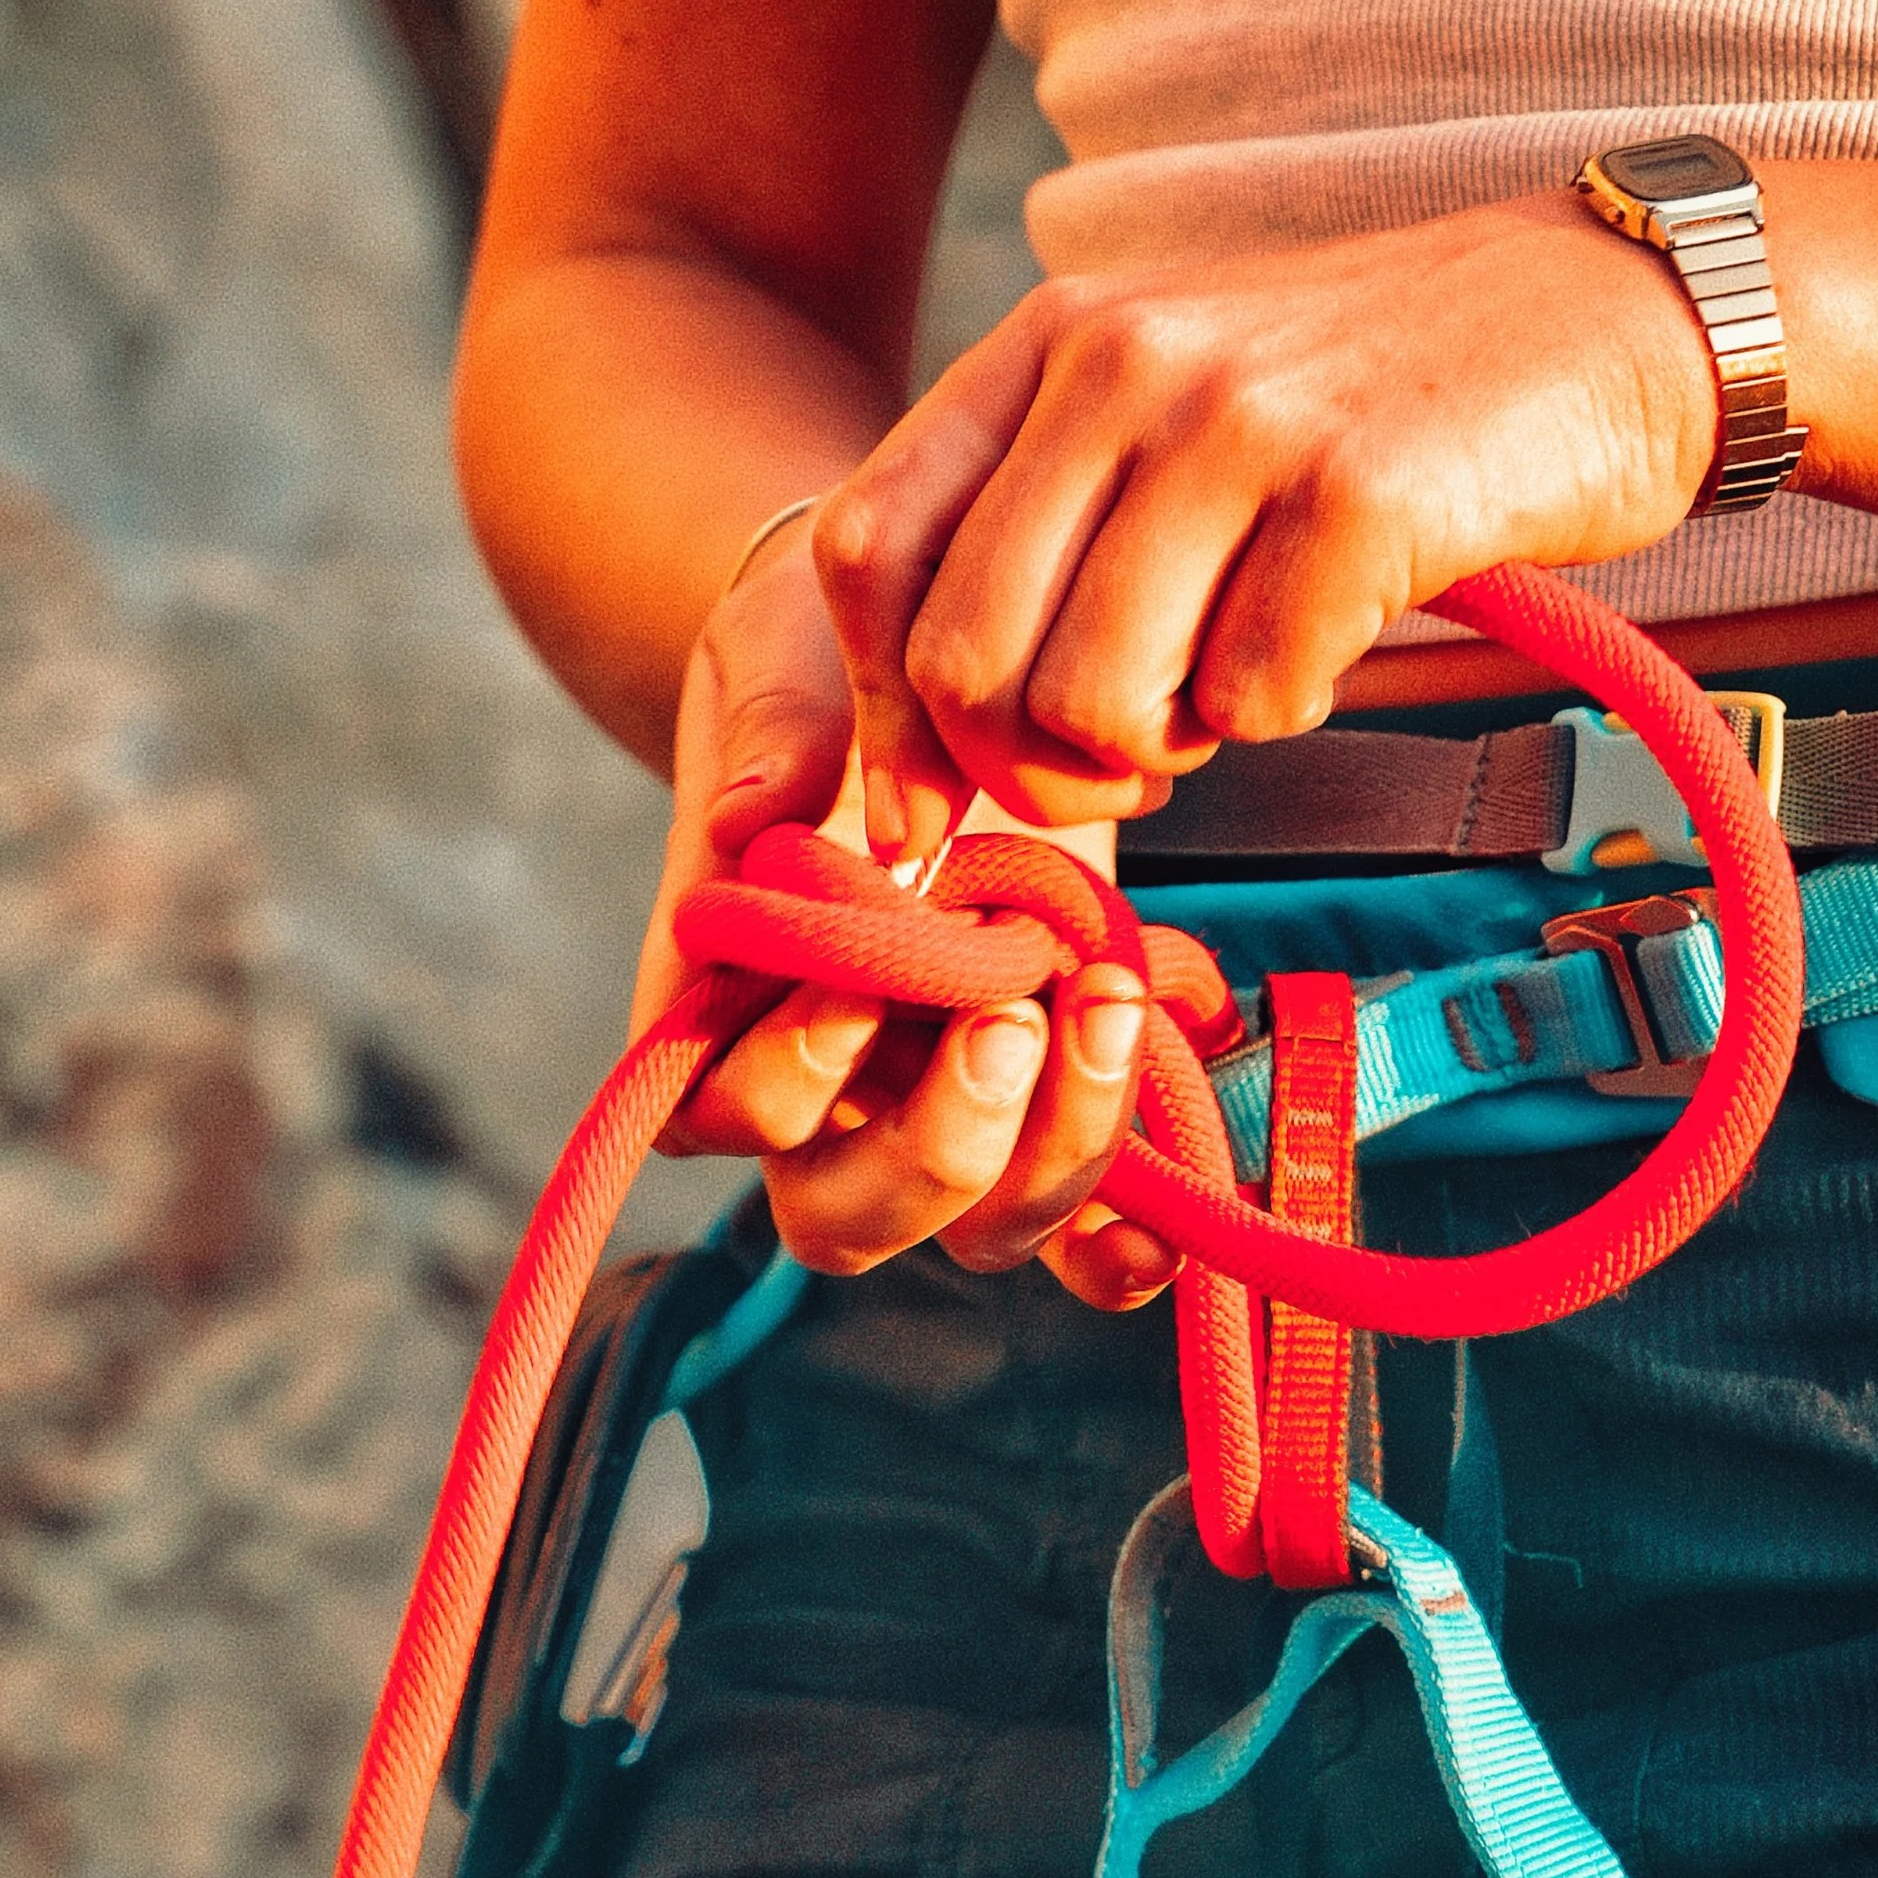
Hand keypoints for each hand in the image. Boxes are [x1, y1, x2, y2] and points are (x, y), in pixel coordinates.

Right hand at [627, 516, 1179, 1304]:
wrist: (934, 639)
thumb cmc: (821, 654)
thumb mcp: (782, 660)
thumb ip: (771, 736)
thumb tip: (746, 817)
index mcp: (721, 1001)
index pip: (709, 1113)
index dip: (783, 1078)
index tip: (858, 983)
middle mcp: (826, 1086)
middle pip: (841, 1212)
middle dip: (932, 1145)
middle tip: (1004, 1018)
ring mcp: (941, 1105)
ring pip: (976, 1225)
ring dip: (1051, 1152)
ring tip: (1110, 1007)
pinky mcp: (1050, 1092)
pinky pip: (1080, 1220)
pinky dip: (1123, 1239)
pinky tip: (1168, 1221)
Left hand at [812, 192, 1719, 867]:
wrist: (1608, 316)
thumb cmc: (1371, 406)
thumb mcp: (1172, 413)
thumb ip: (1044, 543)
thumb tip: (921, 773)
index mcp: (1052, 343)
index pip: (872, 549)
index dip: (884, 713)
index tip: (932, 805)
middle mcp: (1123, 362)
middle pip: (964, 661)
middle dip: (1026, 773)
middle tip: (1125, 770)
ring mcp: (1238, 423)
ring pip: (1088, 702)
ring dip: (1159, 750)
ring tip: (1232, 691)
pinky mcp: (1356, 495)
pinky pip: (1249, 698)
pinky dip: (1282, 713)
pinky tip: (1330, 645)